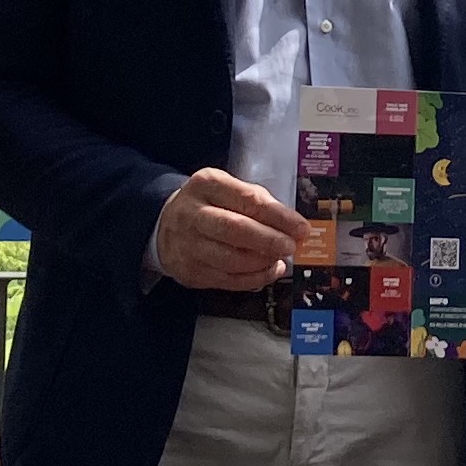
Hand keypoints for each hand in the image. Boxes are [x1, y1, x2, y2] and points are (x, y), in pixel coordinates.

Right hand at [151, 168, 310, 292]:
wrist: (164, 225)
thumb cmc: (208, 205)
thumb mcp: (226, 190)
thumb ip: (257, 203)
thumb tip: (292, 226)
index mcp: (207, 185)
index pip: (247, 199)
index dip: (277, 216)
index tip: (301, 227)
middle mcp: (193, 214)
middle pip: (235, 229)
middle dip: (268, 240)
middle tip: (290, 246)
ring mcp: (189, 245)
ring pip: (231, 259)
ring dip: (262, 262)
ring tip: (280, 259)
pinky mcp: (190, 271)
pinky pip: (228, 280)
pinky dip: (254, 278)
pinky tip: (268, 271)